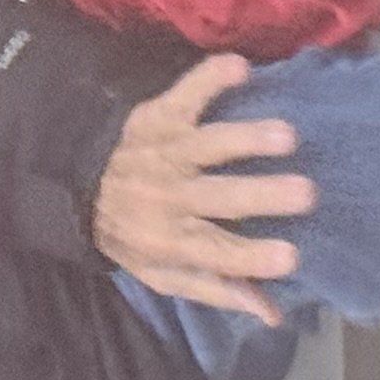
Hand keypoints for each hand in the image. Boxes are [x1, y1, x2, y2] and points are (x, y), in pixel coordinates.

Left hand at [93, 54, 315, 324]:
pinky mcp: (160, 116)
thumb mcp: (163, 274)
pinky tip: (239, 66)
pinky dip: (209, 79)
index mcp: (172, 239)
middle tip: (306, 192)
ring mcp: (166, 151)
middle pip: (219, 198)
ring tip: (287, 135)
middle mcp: (170, 196)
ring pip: (208, 146)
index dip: (253, 257)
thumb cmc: (132, 235)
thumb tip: (273, 313)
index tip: (291, 256)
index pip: (217, 252)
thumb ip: (216, 289)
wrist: (73, 187)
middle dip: (262, 195)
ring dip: (246, 139)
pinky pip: (185, 94)